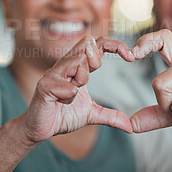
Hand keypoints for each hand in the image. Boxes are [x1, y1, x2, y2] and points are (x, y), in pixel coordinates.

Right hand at [18, 35, 134, 143]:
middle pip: (87, 42)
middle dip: (96, 60)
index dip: (115, 45)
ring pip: (78, 61)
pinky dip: (69, 96)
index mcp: (77, 67)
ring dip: (81, 80)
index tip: (131, 56)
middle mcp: (65, 65)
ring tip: (73, 93)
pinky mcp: (45, 86)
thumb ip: (110, 116)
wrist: (40, 129)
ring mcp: (54, 73)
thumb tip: (130, 126)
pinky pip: (66, 85)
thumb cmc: (62, 115)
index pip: (98, 43)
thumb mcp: (92, 115)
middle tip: (87, 81)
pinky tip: (63, 102)